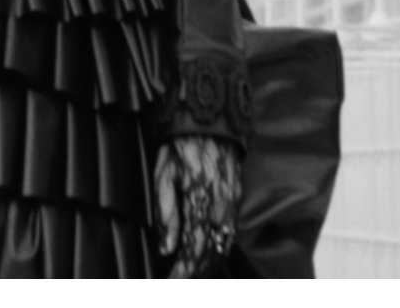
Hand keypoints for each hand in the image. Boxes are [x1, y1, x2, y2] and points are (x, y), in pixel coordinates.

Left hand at [155, 136, 240, 277]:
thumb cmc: (179, 145)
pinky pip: (229, 230)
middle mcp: (221, 207)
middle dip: (195, 270)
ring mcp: (232, 203)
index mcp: (200, 203)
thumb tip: (167, 249)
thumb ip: (166, 213)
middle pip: (211, 252)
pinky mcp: (236, 197)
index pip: (193, 249)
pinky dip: (218, 246)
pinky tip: (207, 253)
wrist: (210, 120)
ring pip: (222, 244)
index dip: (183, 270)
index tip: (171, 281)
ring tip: (189, 271)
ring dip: (208, 261)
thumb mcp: (163, 175)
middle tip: (177, 279)